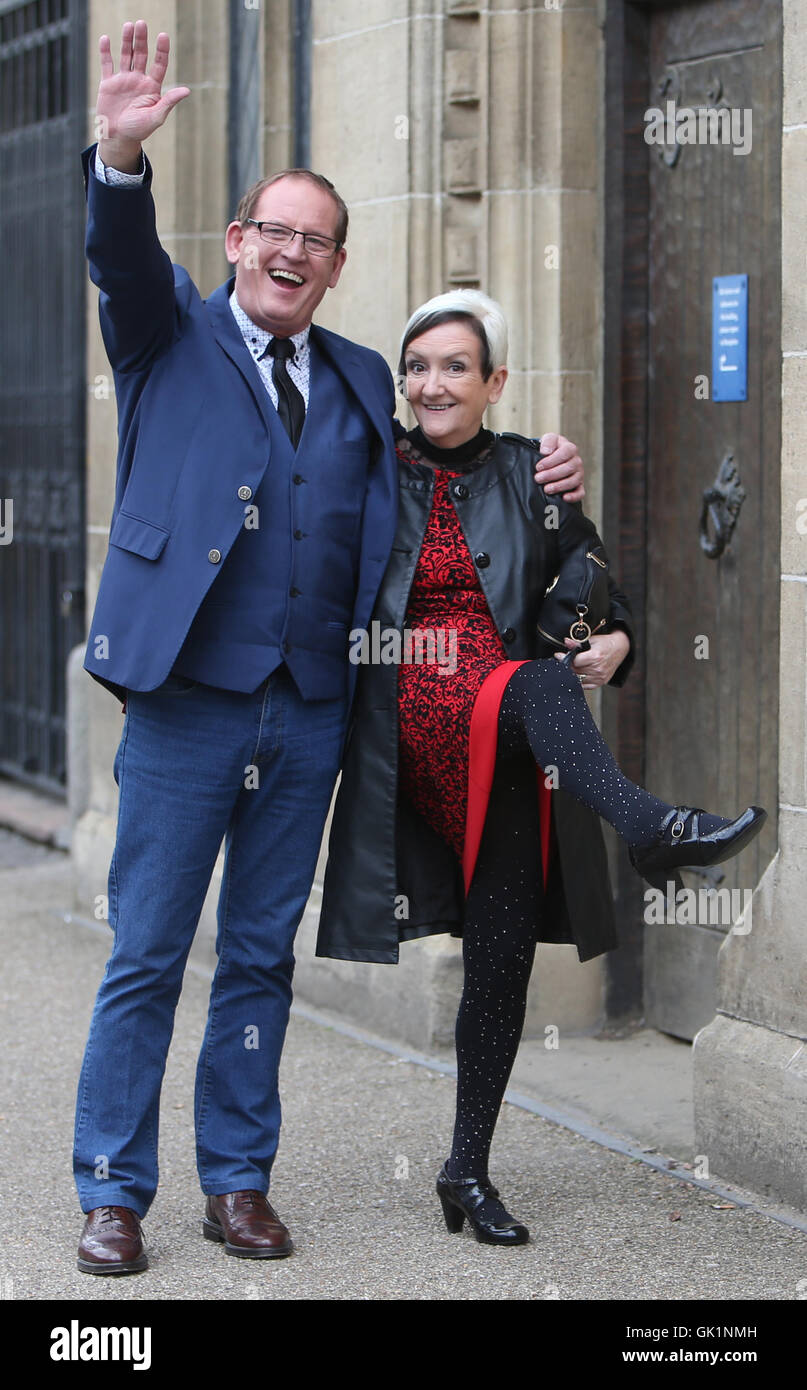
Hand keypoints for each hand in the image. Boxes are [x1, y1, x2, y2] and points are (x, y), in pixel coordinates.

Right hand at [96, 21, 189, 166]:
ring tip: (129, 26)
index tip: (163, 36)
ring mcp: (123, 80)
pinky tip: (106, 39)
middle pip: (141, 54)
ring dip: (126, 41)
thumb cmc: (138, 130)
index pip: (159, 64)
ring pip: (125, 55)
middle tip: (141, 24)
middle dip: (141, 39)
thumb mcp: (156, 117)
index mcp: (151, 87)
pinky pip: (107, 64)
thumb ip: (169, 102)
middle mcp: (138, 80)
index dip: (162, 50)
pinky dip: (106, 52)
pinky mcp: (108, 83)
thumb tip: (186, 90)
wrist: (118, 138)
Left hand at [533, 432, 585, 501]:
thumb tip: (546, 451)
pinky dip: (574, 496)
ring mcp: (579, 474)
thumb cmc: (551, 448)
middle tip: (538, 478)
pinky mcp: (579, 485)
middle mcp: (577, 461)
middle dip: (552, 474)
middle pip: (568, 468)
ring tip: (546, 489)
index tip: (538, 467)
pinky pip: (580, 492)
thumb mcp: (548, 439)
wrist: (553, 456)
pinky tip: (564, 498)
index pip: (564, 453)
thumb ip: (548, 441)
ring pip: (573, 481)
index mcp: (570, 448)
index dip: (551, 461)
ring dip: (559, 486)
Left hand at [555, 630, 629, 687]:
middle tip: (562, 660)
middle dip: (566, 665)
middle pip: (575, 671)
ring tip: (569, 666)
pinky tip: (576, 673)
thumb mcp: (591, 640)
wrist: (620, 649)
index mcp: (596, 656)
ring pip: (578, 679)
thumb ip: (577, 643)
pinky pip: (584, 685)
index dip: (565, 658)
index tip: (558, 655)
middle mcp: (598, 668)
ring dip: (571, 673)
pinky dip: (578, 680)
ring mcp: (599, 677)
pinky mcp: (600, 682)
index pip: (575, 661)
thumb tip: (566, 642)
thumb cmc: (605, 644)